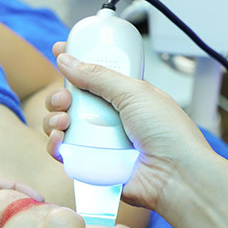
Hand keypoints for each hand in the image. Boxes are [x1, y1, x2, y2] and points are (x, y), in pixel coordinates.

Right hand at [43, 41, 213, 211]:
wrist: (175, 175)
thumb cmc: (168, 134)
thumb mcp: (134, 92)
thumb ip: (98, 75)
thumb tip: (67, 60)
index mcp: (123, 97)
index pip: (93, 76)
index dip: (74, 64)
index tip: (59, 51)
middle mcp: (108, 119)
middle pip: (70, 102)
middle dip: (59, 95)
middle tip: (64, 98)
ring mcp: (98, 143)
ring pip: (62, 127)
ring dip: (53, 119)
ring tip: (64, 121)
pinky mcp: (90, 166)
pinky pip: (63, 154)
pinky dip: (55, 145)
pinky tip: (60, 140)